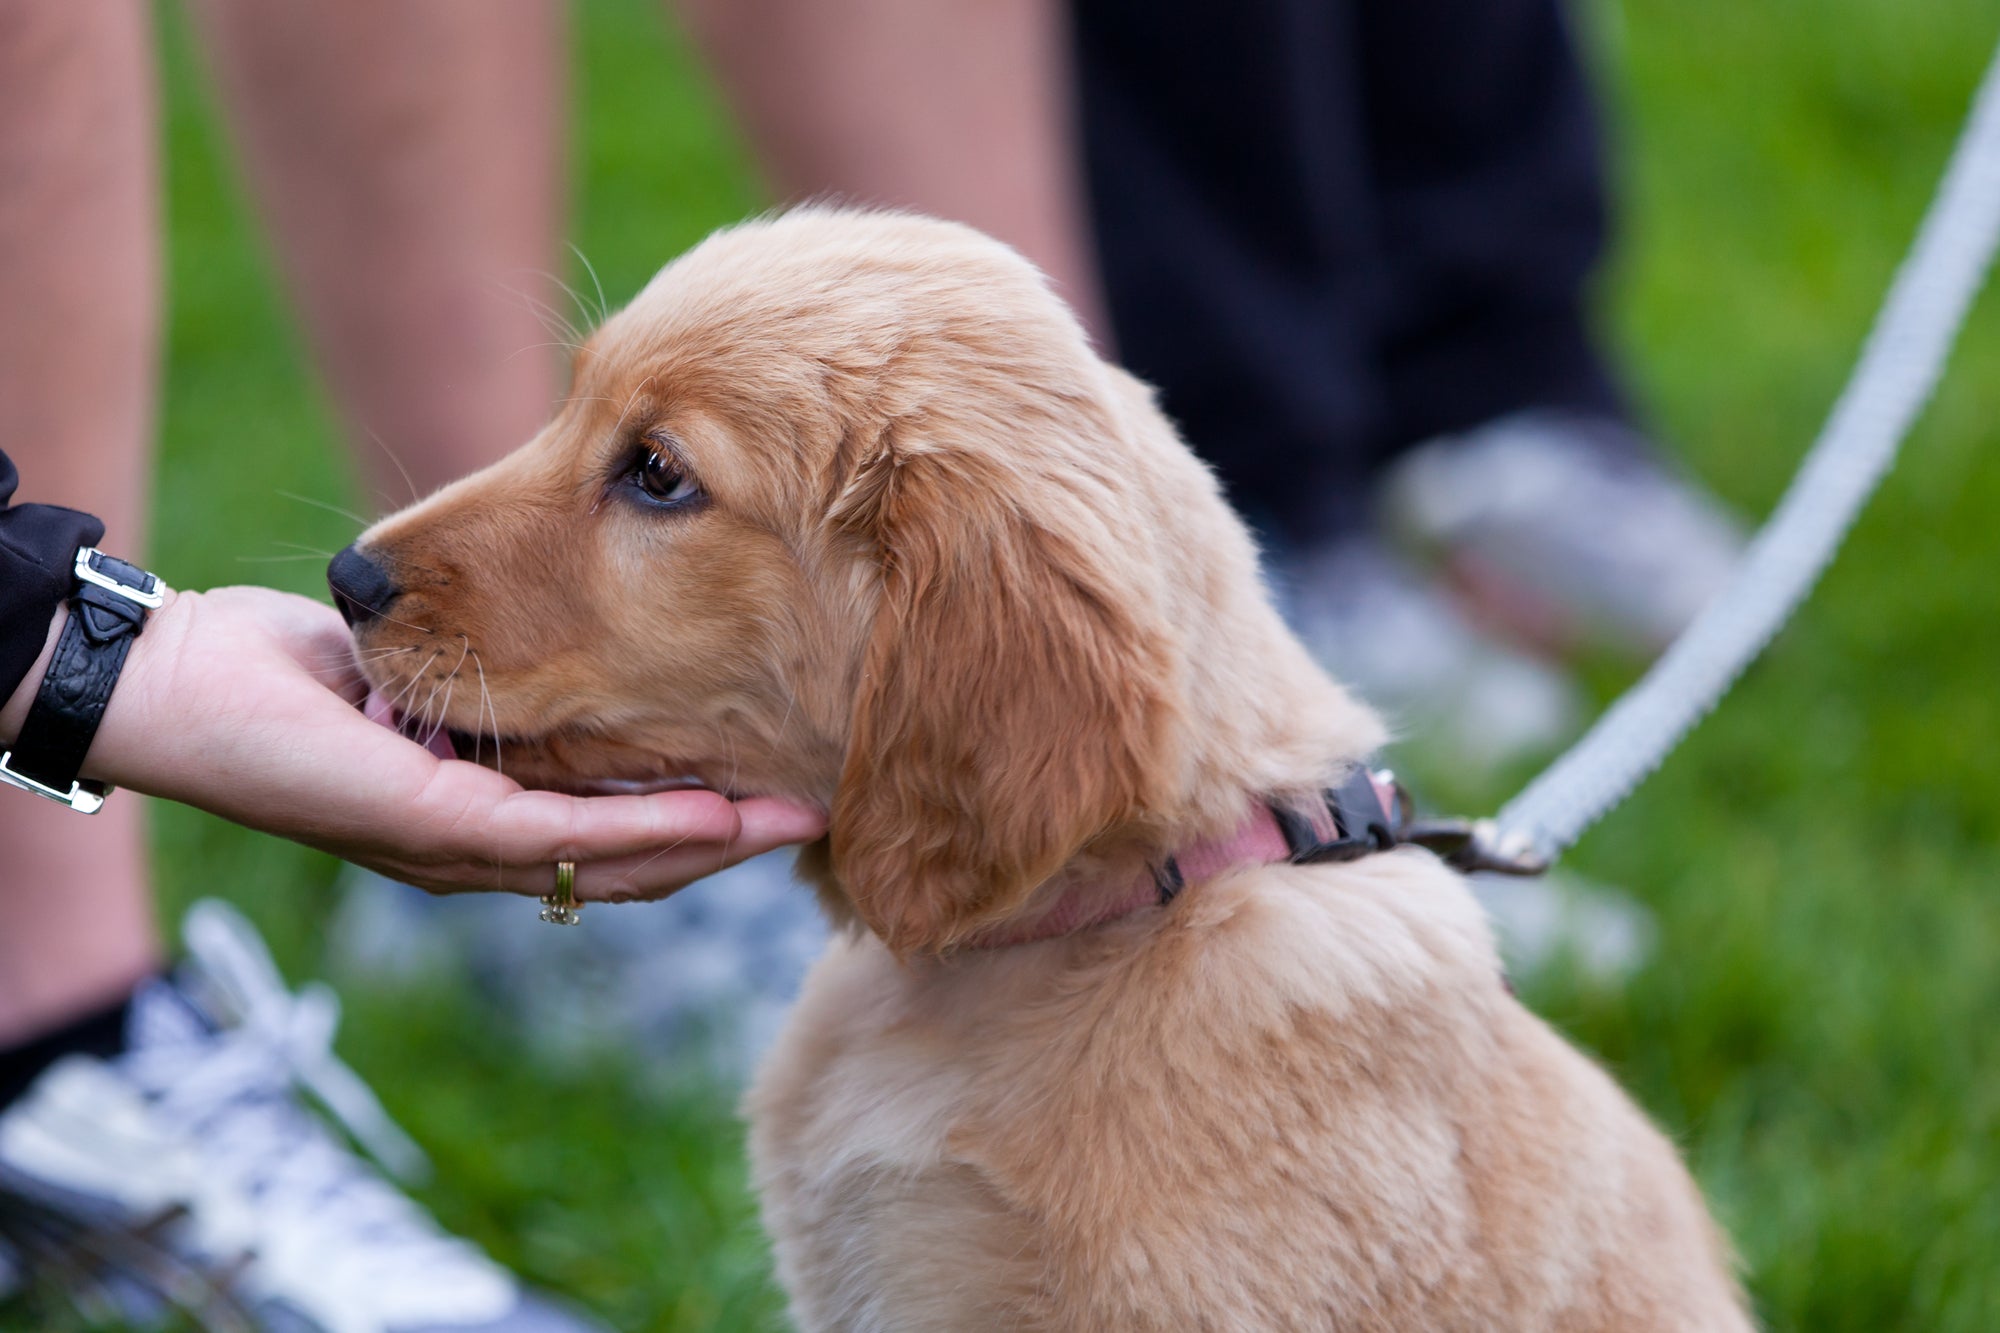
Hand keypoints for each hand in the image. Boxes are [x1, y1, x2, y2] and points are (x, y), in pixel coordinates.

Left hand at [6, 586, 825, 899]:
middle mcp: (480, 853)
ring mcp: (458, 853)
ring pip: (614, 865)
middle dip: (735, 842)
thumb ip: (501, 673)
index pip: (616, 832)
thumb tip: (572, 634)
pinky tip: (715, 820)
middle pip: (636, 867)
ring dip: (715, 848)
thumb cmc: (293, 669)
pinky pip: (557, 838)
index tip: (786, 782)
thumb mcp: (426, 667)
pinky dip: (644, 833)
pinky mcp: (433, 830)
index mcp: (485, 817)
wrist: (178, 682)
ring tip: (798, 824)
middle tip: (823, 811)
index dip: (707, 817)